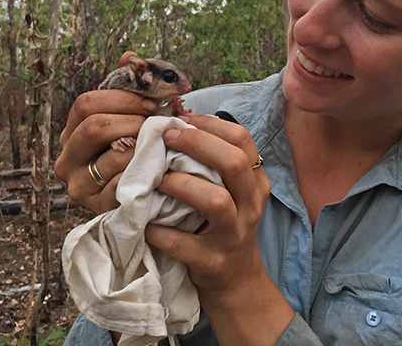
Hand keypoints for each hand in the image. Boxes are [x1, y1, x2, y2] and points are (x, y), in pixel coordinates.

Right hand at [54, 52, 156, 214]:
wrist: (142, 198)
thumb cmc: (133, 154)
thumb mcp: (128, 120)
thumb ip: (126, 90)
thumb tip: (128, 56)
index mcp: (72, 132)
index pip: (86, 103)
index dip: (121, 98)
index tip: (150, 102)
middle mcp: (67, 158)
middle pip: (94, 126)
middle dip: (132, 119)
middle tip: (157, 122)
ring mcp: (79, 185)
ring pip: (112, 154)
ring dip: (143, 145)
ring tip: (160, 143)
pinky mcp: (97, 206)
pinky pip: (124, 182)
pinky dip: (145, 170)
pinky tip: (159, 166)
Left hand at [145, 117, 292, 343]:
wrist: (236, 281)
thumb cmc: (224, 224)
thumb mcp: (232, 191)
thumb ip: (214, 162)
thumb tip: (178, 124)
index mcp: (255, 181)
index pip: (242, 140)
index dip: (211, 125)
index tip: (183, 119)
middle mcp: (250, 205)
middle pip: (234, 164)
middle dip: (198, 144)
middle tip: (167, 138)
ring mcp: (233, 235)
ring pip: (215, 201)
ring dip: (181, 185)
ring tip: (158, 180)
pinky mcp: (213, 262)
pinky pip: (184, 244)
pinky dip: (160, 232)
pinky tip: (146, 223)